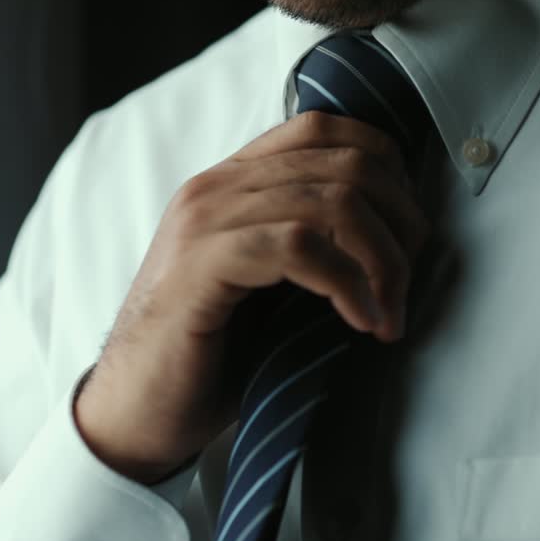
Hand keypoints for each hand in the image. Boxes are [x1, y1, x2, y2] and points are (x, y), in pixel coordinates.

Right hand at [74, 111, 428, 483]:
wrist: (134, 412)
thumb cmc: (208, 358)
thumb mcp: (266, 286)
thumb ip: (308, 245)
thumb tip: (397, 237)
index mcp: (230, 184)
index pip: (324, 128)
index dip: (386, 171)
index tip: (405, 237)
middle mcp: (215, 188)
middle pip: (345, 162)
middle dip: (399, 225)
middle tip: (405, 286)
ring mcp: (204, 222)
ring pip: (333, 200)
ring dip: (382, 262)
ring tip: (388, 313)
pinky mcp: (201, 265)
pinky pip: (299, 246)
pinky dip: (347, 284)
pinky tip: (360, 322)